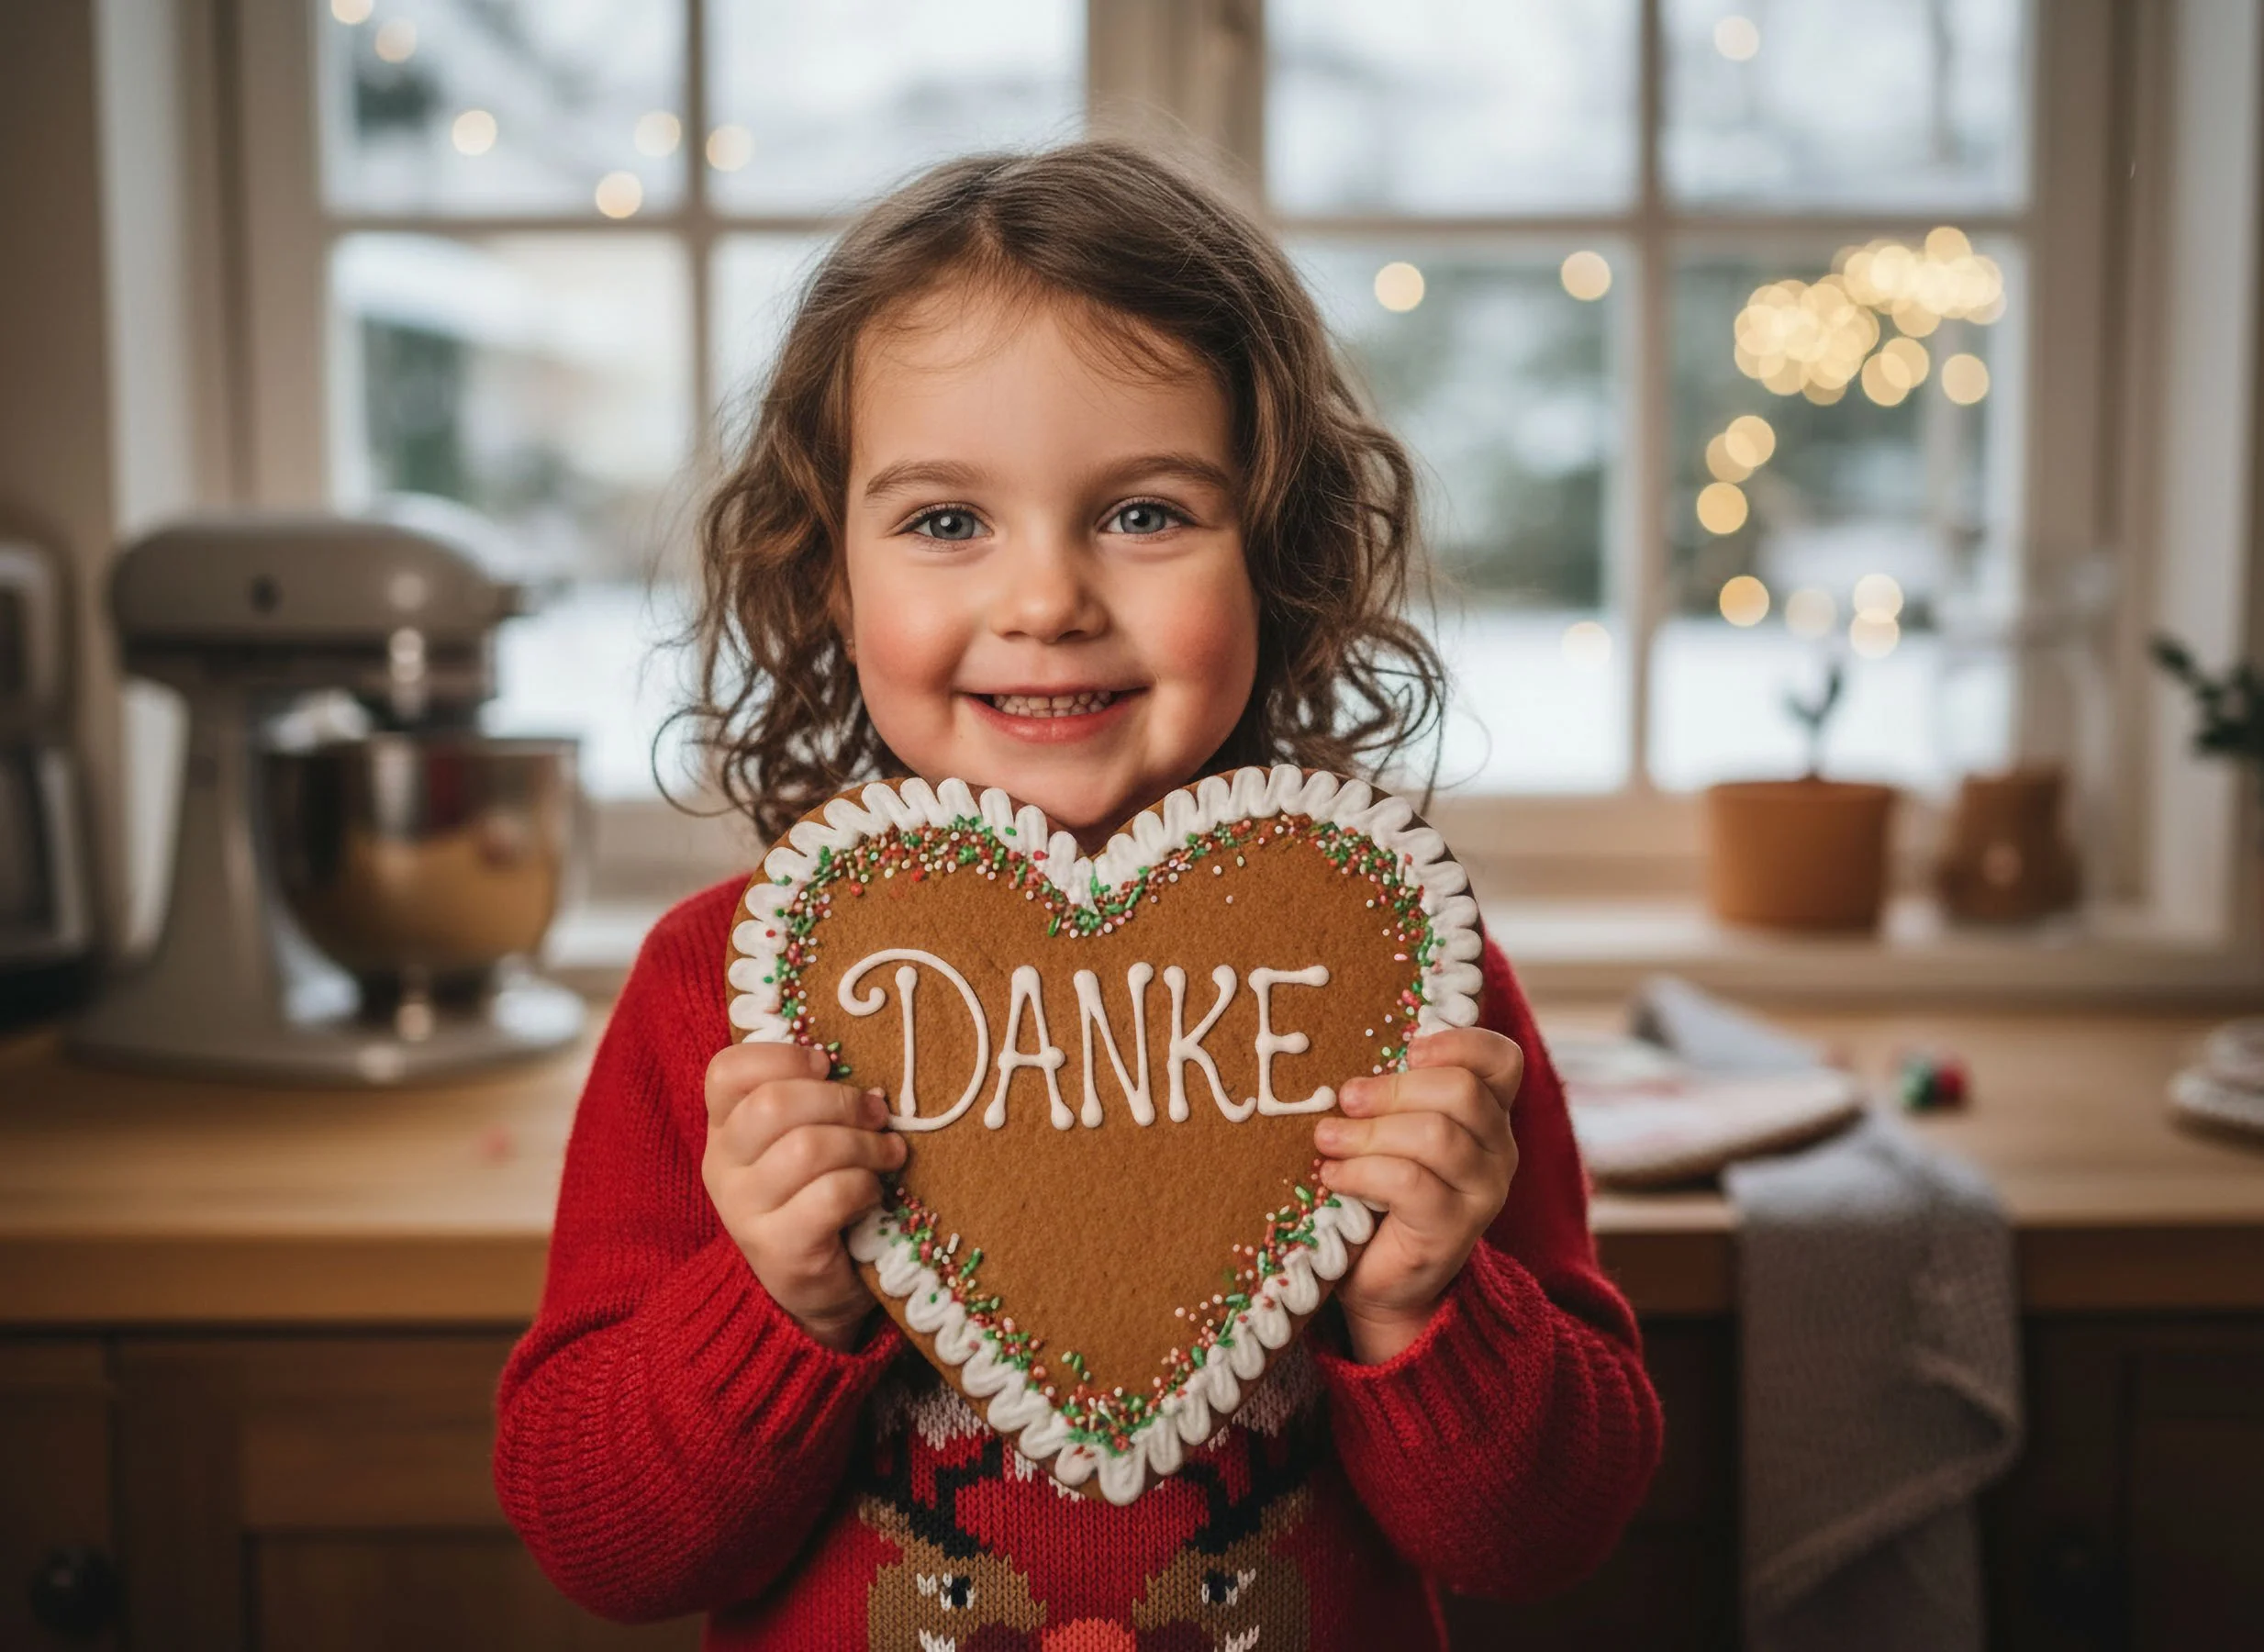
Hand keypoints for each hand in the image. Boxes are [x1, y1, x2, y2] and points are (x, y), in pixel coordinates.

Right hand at [702, 1041, 906, 1352]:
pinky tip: (874, 1193)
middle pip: (773, 1105)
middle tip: (878, 1113)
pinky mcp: (780, 1251)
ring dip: (864, 1145)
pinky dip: (864, 1186)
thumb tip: (870, 1079)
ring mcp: (745, 1212)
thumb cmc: (816, 1200)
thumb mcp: (803, 1145)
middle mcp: (722, 1168)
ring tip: (890, 1154)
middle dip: (841, 1100)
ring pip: (807, 1148)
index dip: (782, 1057)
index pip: (726, 1072)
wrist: (814, 1295)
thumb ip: (816, 1105)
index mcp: (724, 1130)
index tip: (826, 1065)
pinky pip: (830, 1196)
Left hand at [1313, 1028, 1522, 1363]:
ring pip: (1435, 1135)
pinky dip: (1361, 1172)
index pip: (1502, 1061)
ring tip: (1327, 1140)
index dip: (1459, 1043)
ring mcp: (1484, 1192)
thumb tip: (1347, 1054)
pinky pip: (1409, 1182)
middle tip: (1346, 1099)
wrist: (1382, 1277)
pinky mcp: (1454, 1229)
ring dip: (1369, 1132)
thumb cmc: (1379, 1189)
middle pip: (1461, 1091)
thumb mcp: (1391, 1129)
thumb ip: (1392, 1093)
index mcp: (1488, 1112)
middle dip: (1393, 1089)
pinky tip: (1333, 1176)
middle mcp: (1500, 1149)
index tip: (1407, 1051)